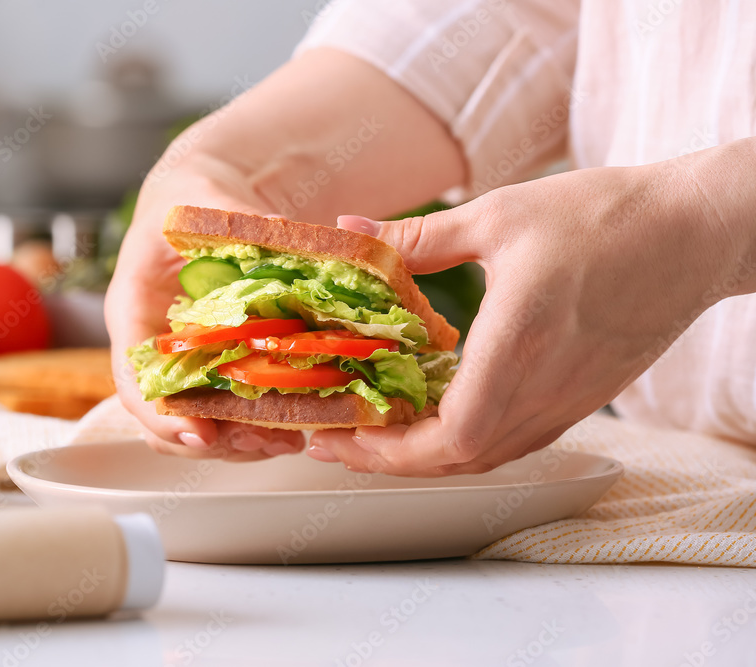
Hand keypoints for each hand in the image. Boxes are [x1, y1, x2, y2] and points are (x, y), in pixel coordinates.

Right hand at [104, 154, 306, 460]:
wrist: (208, 197)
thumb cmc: (191, 195)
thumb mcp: (201, 195)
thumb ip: (228, 215)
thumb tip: (278, 232)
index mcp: (134, 312)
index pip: (134, 379)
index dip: (162, 414)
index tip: (200, 433)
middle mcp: (156, 348)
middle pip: (169, 416)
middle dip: (215, 440)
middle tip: (264, 441)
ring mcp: (190, 361)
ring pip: (202, 422)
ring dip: (244, 441)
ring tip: (290, 438)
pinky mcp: (223, 364)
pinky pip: (235, 407)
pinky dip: (263, 422)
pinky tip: (300, 420)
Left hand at [308, 153, 754, 475]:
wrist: (694, 232)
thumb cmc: (605, 217)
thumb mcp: (499, 216)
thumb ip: (419, 238)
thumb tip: (352, 229)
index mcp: (517, 344)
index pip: (451, 436)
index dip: (389, 451)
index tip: (342, 436)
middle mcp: (544, 388)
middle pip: (460, 459)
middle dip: (390, 459)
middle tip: (341, 439)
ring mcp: (569, 400)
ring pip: (487, 455)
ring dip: (427, 454)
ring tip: (379, 432)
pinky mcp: (584, 397)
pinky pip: (515, 438)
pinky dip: (468, 439)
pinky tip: (439, 414)